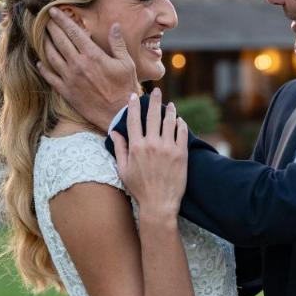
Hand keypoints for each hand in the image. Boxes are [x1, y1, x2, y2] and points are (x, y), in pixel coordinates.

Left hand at [36, 8, 138, 130]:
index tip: (54, 10)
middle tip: (44, 19)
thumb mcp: (126, 63)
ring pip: (51, 56)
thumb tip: (114, 25)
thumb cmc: (125, 88)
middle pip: (59, 41)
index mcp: (92, 55)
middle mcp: (78, 64)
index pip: (73, 32)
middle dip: (51, 28)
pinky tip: (40, 62)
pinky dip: (43, 68)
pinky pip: (50, 77)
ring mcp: (69, 78)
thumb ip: (117, 43)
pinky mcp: (66, 91)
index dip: (62, 19)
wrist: (117, 114)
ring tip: (42, 37)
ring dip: (45, 44)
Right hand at [111, 88, 187, 218]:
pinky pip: (182, 133)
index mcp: (136, 147)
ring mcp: (168, 148)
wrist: (159, 204)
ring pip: (169, 121)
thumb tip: (114, 132)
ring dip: (170, 110)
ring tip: (170, 104)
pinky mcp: (181, 154)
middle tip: (157, 91)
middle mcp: (152, 144)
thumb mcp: (123, 170)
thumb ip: (119, 148)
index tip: (134, 96)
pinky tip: (179, 120)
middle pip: (153, 115)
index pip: (133, 119)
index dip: (133, 105)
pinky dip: (180, 124)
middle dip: (154, 100)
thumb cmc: (139, 189)